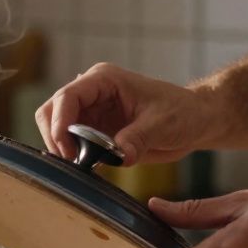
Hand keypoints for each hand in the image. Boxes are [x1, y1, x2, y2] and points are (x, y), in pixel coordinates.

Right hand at [34, 62, 221, 164]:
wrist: (195, 121)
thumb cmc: (183, 112)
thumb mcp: (163, 124)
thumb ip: (138, 138)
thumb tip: (118, 156)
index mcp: (104, 80)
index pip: (67, 97)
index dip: (60, 123)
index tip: (67, 150)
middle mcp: (91, 93)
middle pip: (51, 111)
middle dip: (55, 137)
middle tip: (71, 161)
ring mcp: (90, 112)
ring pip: (55, 128)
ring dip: (61, 148)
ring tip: (81, 165)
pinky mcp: (93, 132)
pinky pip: (70, 144)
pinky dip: (71, 156)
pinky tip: (86, 167)